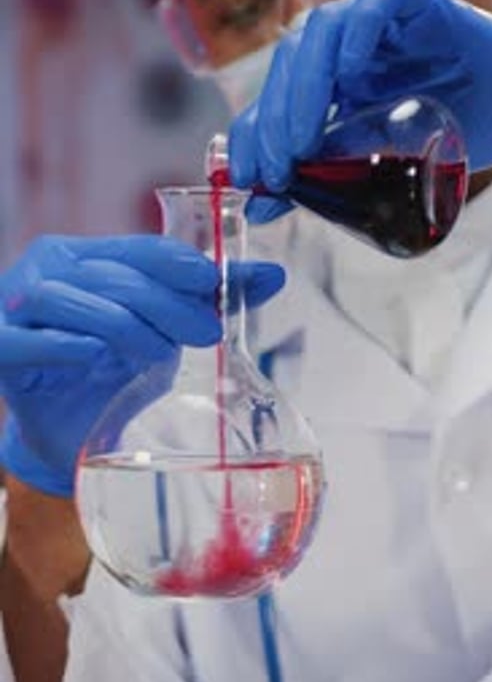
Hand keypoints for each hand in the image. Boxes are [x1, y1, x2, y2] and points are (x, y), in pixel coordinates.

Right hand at [0, 235, 284, 495]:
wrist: (70, 432)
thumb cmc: (114, 373)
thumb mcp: (166, 333)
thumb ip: (209, 301)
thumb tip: (274, 275)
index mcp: (89, 258)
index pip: (137, 249)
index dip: (176, 262)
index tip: (212, 281)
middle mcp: (50, 272)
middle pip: (111, 274)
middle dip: (164, 302)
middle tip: (205, 334)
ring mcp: (17, 307)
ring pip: (68, 298)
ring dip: (120, 324)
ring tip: (158, 354)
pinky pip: (25, 339)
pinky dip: (61, 344)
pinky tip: (94, 356)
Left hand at [229, 0, 491, 221]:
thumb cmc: (448, 135)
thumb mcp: (374, 166)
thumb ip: (319, 179)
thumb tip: (259, 208)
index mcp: (332, 80)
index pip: (277, 95)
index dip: (253, 132)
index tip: (248, 179)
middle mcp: (347, 47)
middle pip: (290, 64)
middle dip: (273, 120)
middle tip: (277, 169)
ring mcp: (379, 23)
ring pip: (322, 32)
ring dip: (303, 89)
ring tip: (302, 141)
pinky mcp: (416, 2)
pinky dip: (360, 30)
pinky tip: (351, 75)